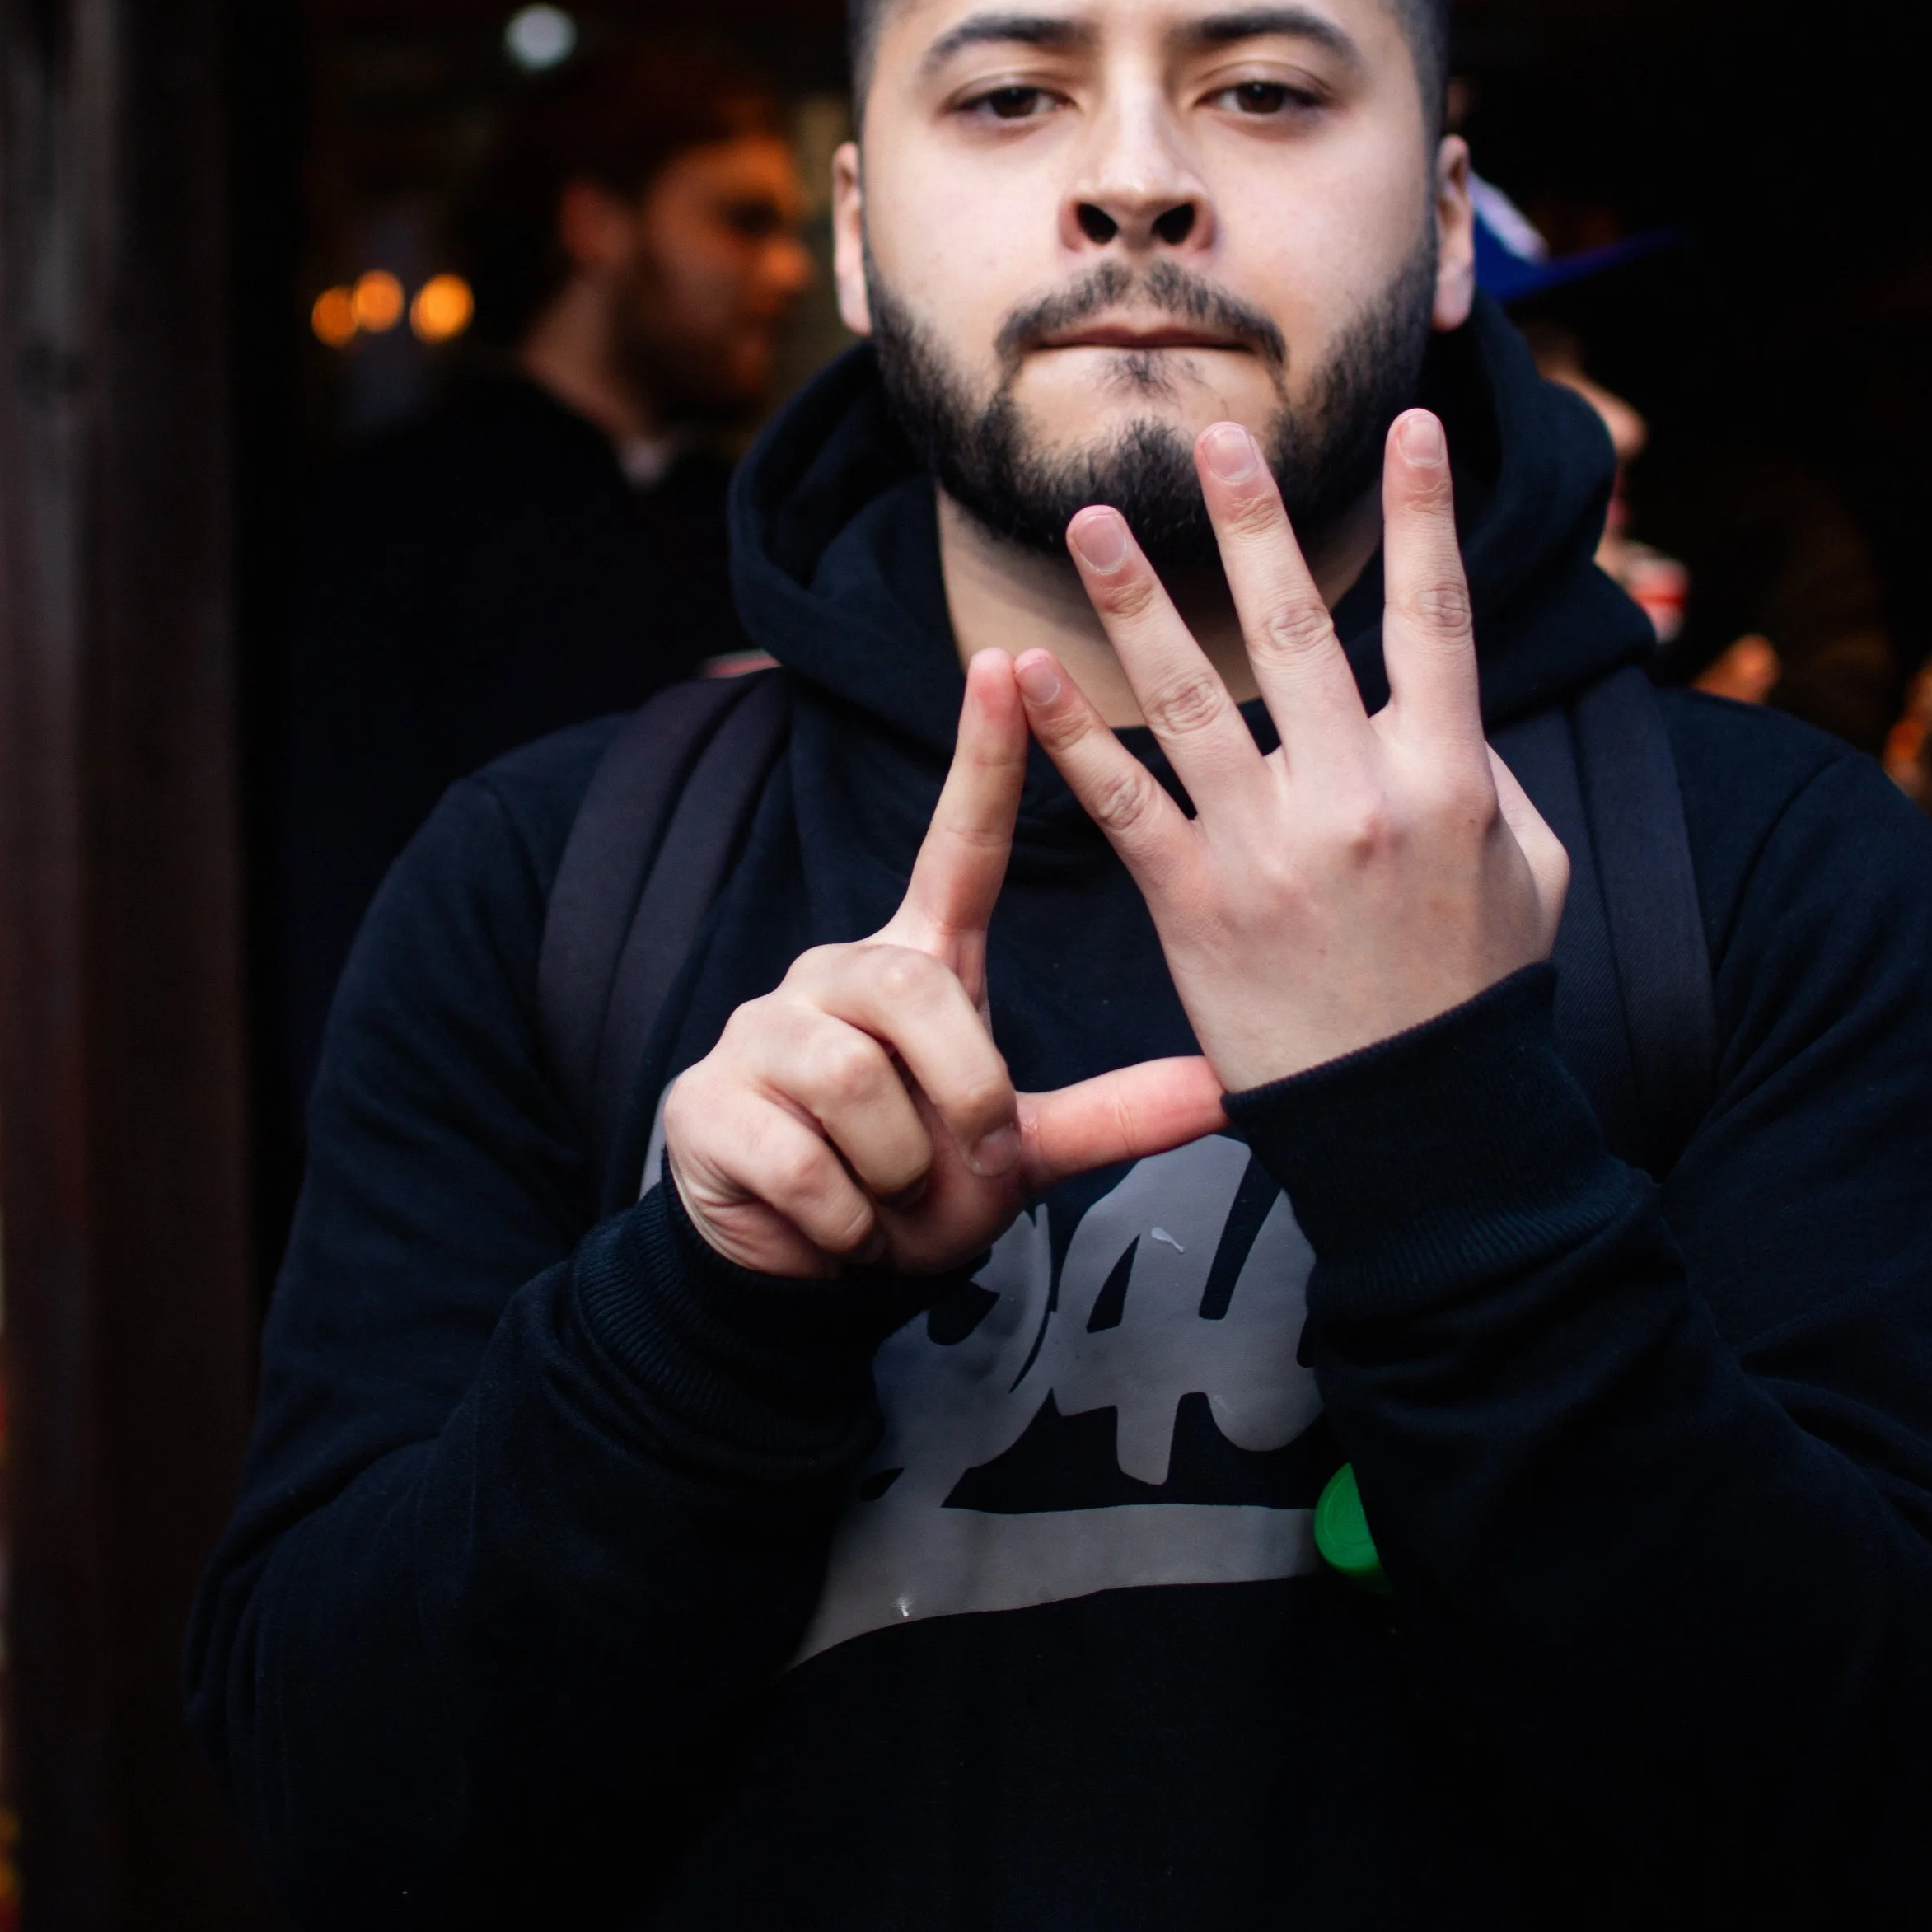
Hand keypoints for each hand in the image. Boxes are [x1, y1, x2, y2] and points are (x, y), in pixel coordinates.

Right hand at [663, 650, 1226, 1277]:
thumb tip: (1227, 1092)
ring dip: (897, 1171)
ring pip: (854, 1082)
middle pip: (915, 992)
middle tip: (961, 1161)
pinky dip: (841, 1220)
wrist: (800, 1269)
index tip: (1004, 662)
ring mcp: (763, 1028)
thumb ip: (1112, 1114)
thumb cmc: (914, 1183)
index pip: (959, 844)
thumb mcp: (1020, 1150)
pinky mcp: (704, 1097)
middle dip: (962, 1096)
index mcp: (918, 963)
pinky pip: (800, 1159)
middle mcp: (837, 970)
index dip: (982, 759)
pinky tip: (833, 1226)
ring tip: (888, 1194)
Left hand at [1013, 410, 1569, 1094]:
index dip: (1426, 514)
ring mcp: (1268, 847)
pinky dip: (1070, 734)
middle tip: (1212, 437)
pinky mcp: (1195, 902)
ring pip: (1191, 695)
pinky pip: (1119, 801)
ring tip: (1091, 522)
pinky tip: (1023, 671)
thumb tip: (1456, 705)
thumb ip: (1493, 776)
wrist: (1418, 1129)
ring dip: (1134, 598)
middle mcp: (1356, 796)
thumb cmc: (1478, 993)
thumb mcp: (1531, 873)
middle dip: (1253, 522)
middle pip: (1300, 628)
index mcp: (1449, 777)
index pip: (1440, 617)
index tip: (1412, 426)